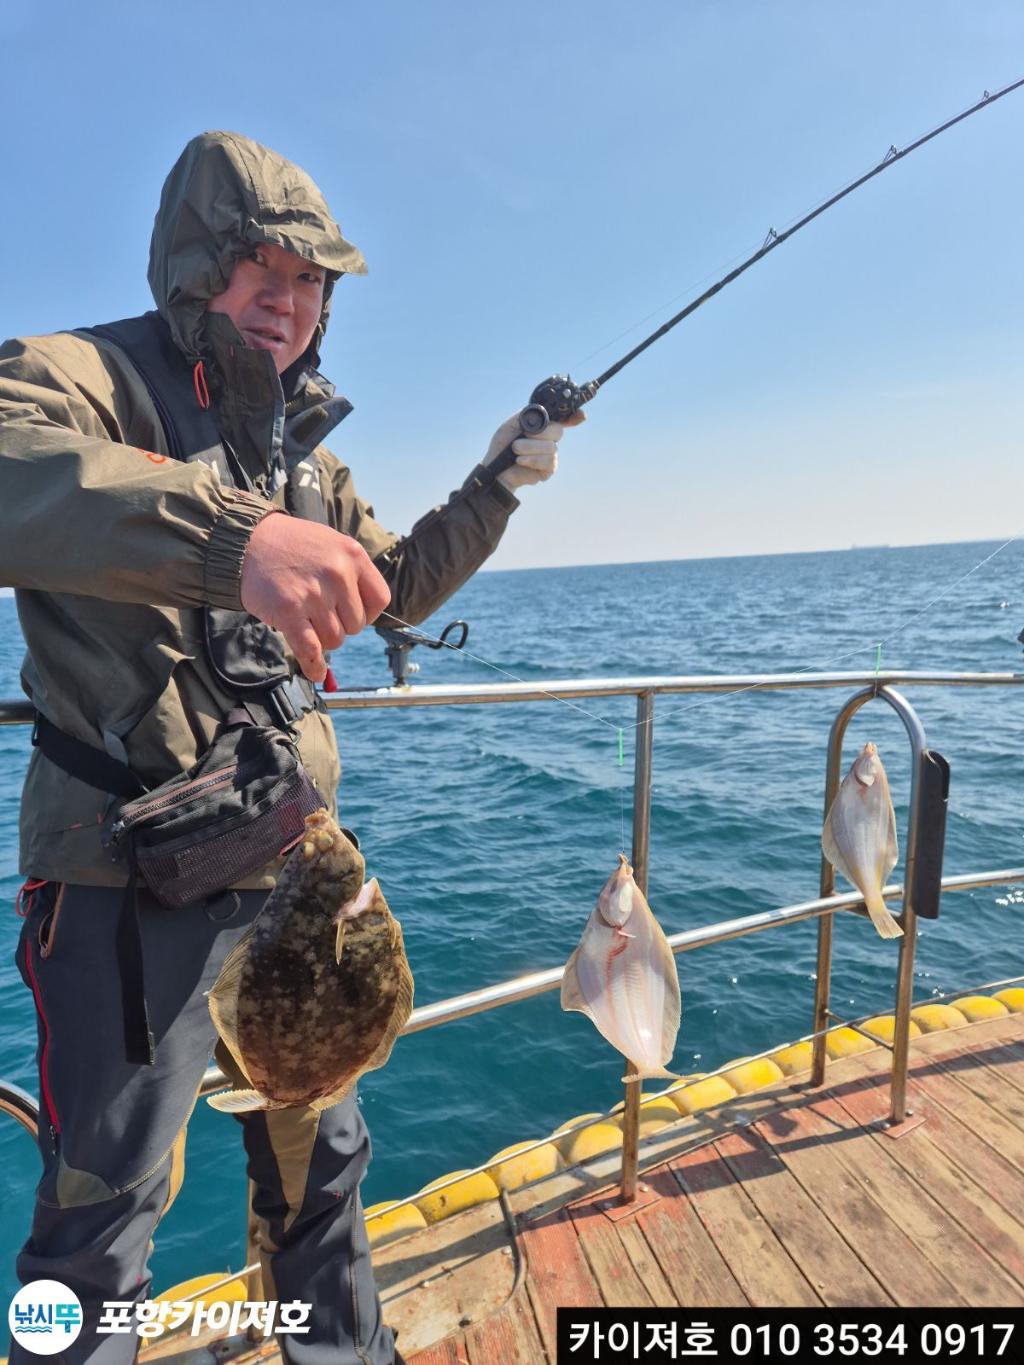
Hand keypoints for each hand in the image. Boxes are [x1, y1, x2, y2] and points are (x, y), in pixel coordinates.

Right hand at [240, 513, 390, 682]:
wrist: (245, 542)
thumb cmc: (290, 545)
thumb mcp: (331, 544)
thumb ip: (350, 573)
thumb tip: (364, 617)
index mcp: (352, 555)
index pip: (379, 600)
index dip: (367, 613)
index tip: (350, 613)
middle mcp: (337, 573)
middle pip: (355, 625)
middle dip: (338, 624)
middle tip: (317, 611)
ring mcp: (313, 594)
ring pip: (334, 640)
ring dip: (321, 638)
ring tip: (304, 618)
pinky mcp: (289, 611)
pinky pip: (311, 650)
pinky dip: (314, 665)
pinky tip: (315, 672)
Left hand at [482, 409, 584, 490]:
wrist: (495, 467)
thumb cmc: (503, 445)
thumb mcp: (512, 424)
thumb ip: (527, 415)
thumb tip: (543, 414)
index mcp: (543, 425)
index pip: (564, 419)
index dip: (574, 417)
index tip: (581, 416)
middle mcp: (549, 438)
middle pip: (558, 431)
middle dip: (539, 433)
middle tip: (523, 435)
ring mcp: (551, 454)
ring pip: (551, 447)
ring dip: (530, 448)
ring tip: (515, 450)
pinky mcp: (548, 469)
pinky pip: (549, 461)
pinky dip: (532, 460)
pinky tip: (521, 461)